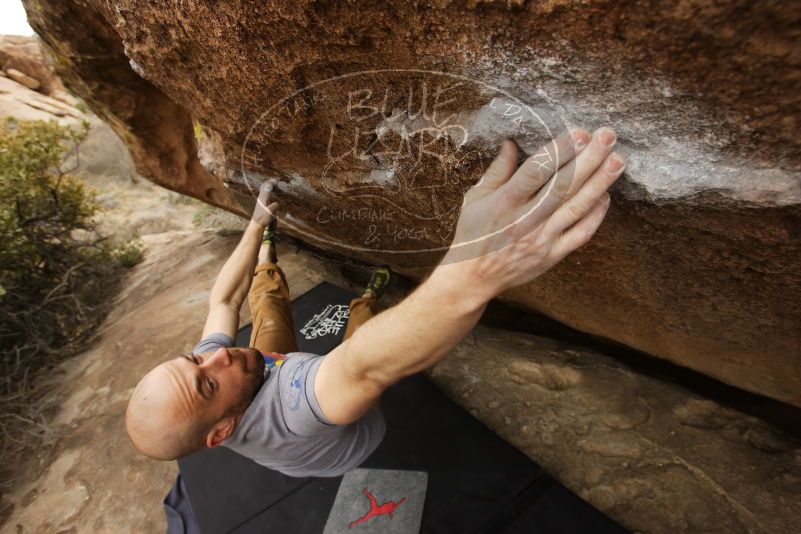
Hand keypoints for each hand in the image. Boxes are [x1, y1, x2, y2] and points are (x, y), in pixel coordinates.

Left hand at [251, 179, 278, 226]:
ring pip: (264, 189)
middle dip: (270, 182)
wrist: (256, 224)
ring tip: (276, 185)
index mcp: (263, 198)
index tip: (278, 180)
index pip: (266, 186)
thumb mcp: (269, 213)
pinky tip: (273, 194)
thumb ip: (273, 207)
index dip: (272, 182)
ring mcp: (261, 200)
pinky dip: (270, 191)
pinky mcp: (262, 203)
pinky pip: (265, 194)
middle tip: (277, 180)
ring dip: (270, 186)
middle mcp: (261, 197)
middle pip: (264, 186)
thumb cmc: (262, 219)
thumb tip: (277, 203)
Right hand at [440, 127, 625, 301]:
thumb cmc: (473, 233)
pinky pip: (579, 235)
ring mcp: (541, 239)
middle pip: (563, 186)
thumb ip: (497, 171)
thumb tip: (512, 143)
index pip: (536, 171)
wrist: (474, 277)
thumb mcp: (476, 198)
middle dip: (588, 159)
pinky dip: (595, 216)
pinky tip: (606, 196)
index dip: (559, 151)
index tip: (579, 132)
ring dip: (599, 183)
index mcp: (505, 202)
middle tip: (608, 136)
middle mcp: (525, 220)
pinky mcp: (551, 256)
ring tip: (618, 161)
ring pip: (576, 208)